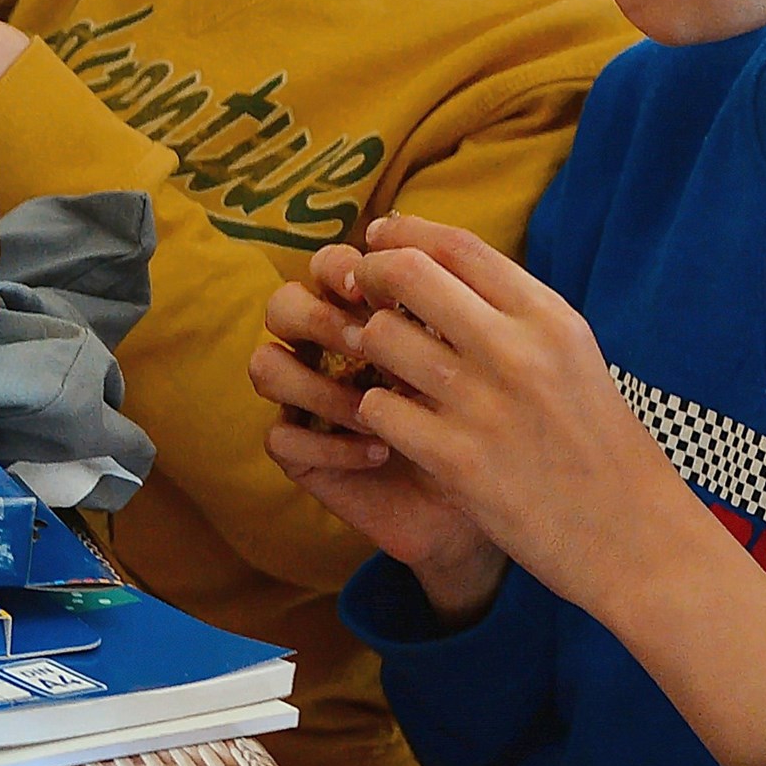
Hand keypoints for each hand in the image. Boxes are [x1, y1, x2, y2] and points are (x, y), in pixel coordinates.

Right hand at [250, 255, 506, 623]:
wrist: (499, 498)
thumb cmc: (498, 418)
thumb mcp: (489, 361)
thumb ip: (461, 312)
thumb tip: (435, 270)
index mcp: (368, 312)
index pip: (331, 266)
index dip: (342, 268)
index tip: (386, 293)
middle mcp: (329, 350)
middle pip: (283, 304)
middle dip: (318, 317)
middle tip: (364, 342)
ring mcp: (310, 399)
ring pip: (267, 366)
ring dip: (316, 383)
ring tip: (372, 408)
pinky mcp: (305, 453)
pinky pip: (281, 436)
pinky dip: (329, 443)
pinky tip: (379, 452)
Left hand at [284, 217, 765, 765]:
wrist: (635, 537)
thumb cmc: (597, 444)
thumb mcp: (572, 358)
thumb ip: (511, 312)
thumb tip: (431, 259)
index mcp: (550, 319)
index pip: (458, 245)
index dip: (404, 234)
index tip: (379, 241)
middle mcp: (518, 350)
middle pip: (408, 274)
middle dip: (371, 278)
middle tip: (359, 297)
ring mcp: (484, 404)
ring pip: (379, 338)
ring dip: (367, 350)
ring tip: (384, 370)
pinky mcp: (457, 460)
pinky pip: (378, 408)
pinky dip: (375, 413)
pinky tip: (394, 427)